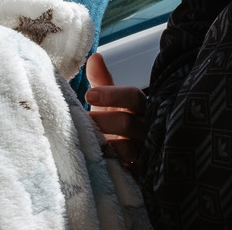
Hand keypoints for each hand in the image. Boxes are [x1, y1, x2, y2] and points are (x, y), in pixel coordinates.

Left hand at [85, 52, 146, 171]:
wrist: (125, 161)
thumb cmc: (114, 126)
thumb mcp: (107, 105)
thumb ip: (102, 82)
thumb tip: (95, 56)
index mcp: (140, 107)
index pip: (132, 96)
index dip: (111, 95)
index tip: (88, 96)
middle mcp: (147, 128)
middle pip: (128, 122)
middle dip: (103, 122)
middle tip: (84, 122)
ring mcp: (146, 153)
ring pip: (129, 149)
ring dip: (107, 146)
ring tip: (89, 145)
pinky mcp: (143, 175)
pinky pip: (130, 173)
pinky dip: (115, 168)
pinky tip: (101, 165)